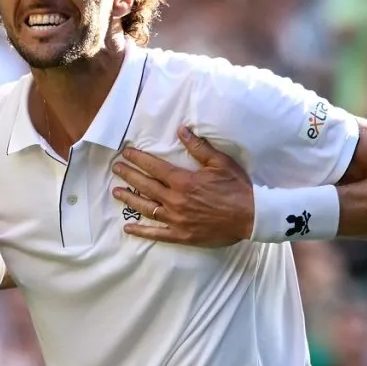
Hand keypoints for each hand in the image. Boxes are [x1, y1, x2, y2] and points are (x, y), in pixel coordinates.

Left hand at [112, 126, 253, 246]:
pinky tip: (128, 228)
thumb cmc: (237, 188)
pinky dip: (141, 231)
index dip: (138, 159)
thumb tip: (181, 130)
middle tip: (116, 168)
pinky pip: (156, 233)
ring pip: (146, 208)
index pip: (154, 167)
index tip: (126, 153)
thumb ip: (198, 147)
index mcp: (183, 181)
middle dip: (129, 175)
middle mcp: (175, 200)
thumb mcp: (220, 163)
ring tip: (116, 192)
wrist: (251, 217)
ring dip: (129, 199)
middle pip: (145, 185)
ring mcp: (176, 219)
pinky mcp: (181, 235)